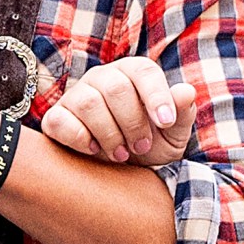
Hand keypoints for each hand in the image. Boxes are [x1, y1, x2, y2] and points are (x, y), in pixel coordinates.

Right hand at [40, 56, 196, 163]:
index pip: (144, 71)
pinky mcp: (56, 117)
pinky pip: (61, 121)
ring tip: (121, 154)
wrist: (118, 172)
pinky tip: (94, 150)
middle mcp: (103, 78)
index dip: (156, 95)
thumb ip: (182, 114)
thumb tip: (186, 91)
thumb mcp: (172, 135)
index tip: (165, 122)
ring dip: (109, 134)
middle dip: (133, 123)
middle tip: (142, 147)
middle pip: (116, 88)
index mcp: (134, 74)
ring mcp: (76, 95)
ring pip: (89, 103)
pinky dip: (80, 139)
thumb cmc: (149, 146)